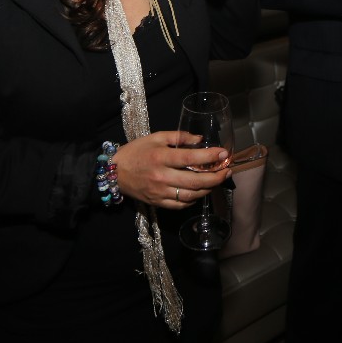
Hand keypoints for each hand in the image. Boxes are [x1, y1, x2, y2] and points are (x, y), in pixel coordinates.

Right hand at [110, 131, 231, 208]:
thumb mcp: (156, 137)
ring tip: (217, 181)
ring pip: (190, 195)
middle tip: (227, 171)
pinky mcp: (158, 202)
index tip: (223, 154)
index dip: (210, 156)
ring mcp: (160, 192)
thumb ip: (178, 137)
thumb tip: (199, 140)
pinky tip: (200, 192)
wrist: (114, 173)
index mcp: (161, 157)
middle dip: (216, 177)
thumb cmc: (136, 152)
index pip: (191, 157)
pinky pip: (180, 205)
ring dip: (207, 189)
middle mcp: (162, 176)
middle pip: (195, 181)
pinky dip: (193, 200)